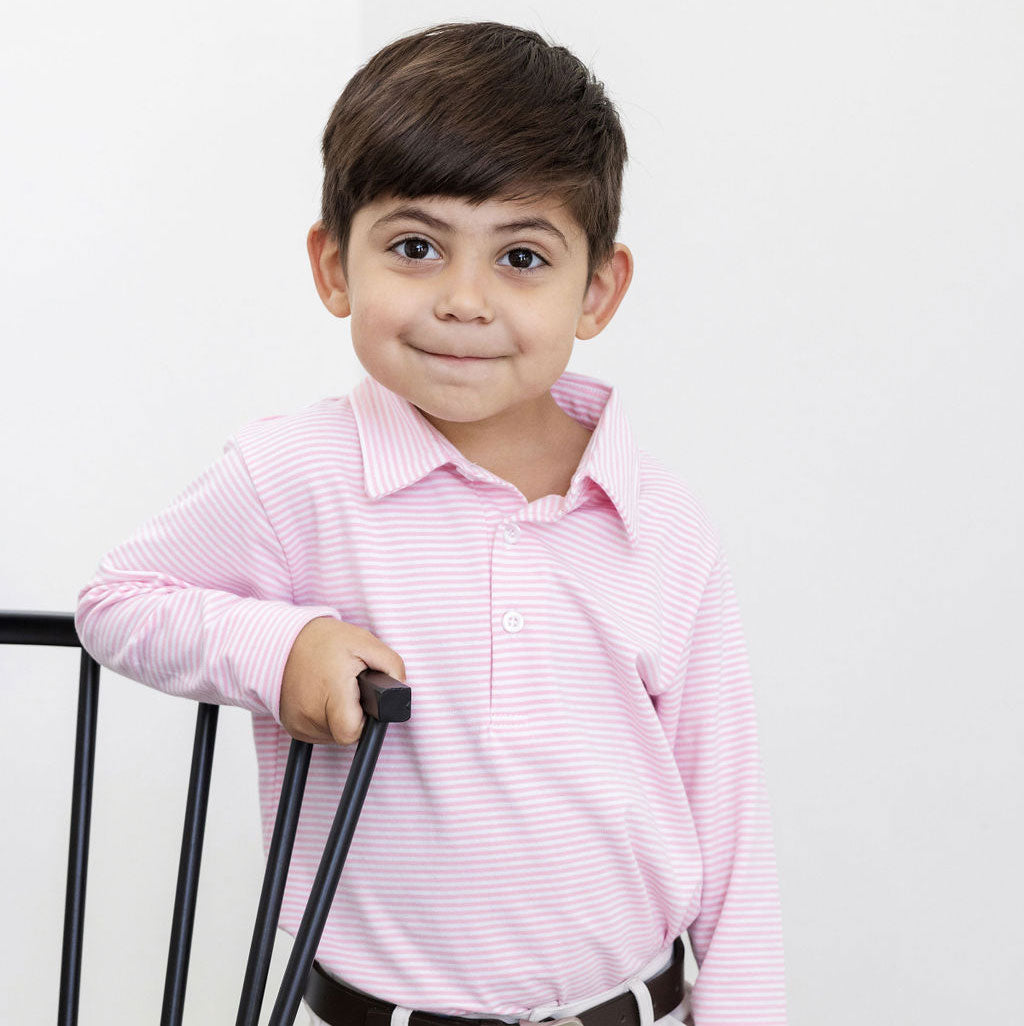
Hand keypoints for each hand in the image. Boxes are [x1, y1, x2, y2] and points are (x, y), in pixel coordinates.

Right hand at [280, 616, 406, 744]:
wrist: (283, 639)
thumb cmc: (324, 640)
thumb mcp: (364, 641)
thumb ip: (391, 664)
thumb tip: (401, 689)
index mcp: (331, 692)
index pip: (353, 732)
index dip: (365, 722)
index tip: (364, 704)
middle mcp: (310, 714)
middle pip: (345, 734)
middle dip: (354, 716)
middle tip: (349, 690)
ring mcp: (297, 723)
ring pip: (332, 735)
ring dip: (339, 717)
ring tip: (334, 689)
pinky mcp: (291, 726)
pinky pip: (318, 733)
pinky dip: (325, 719)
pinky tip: (323, 696)